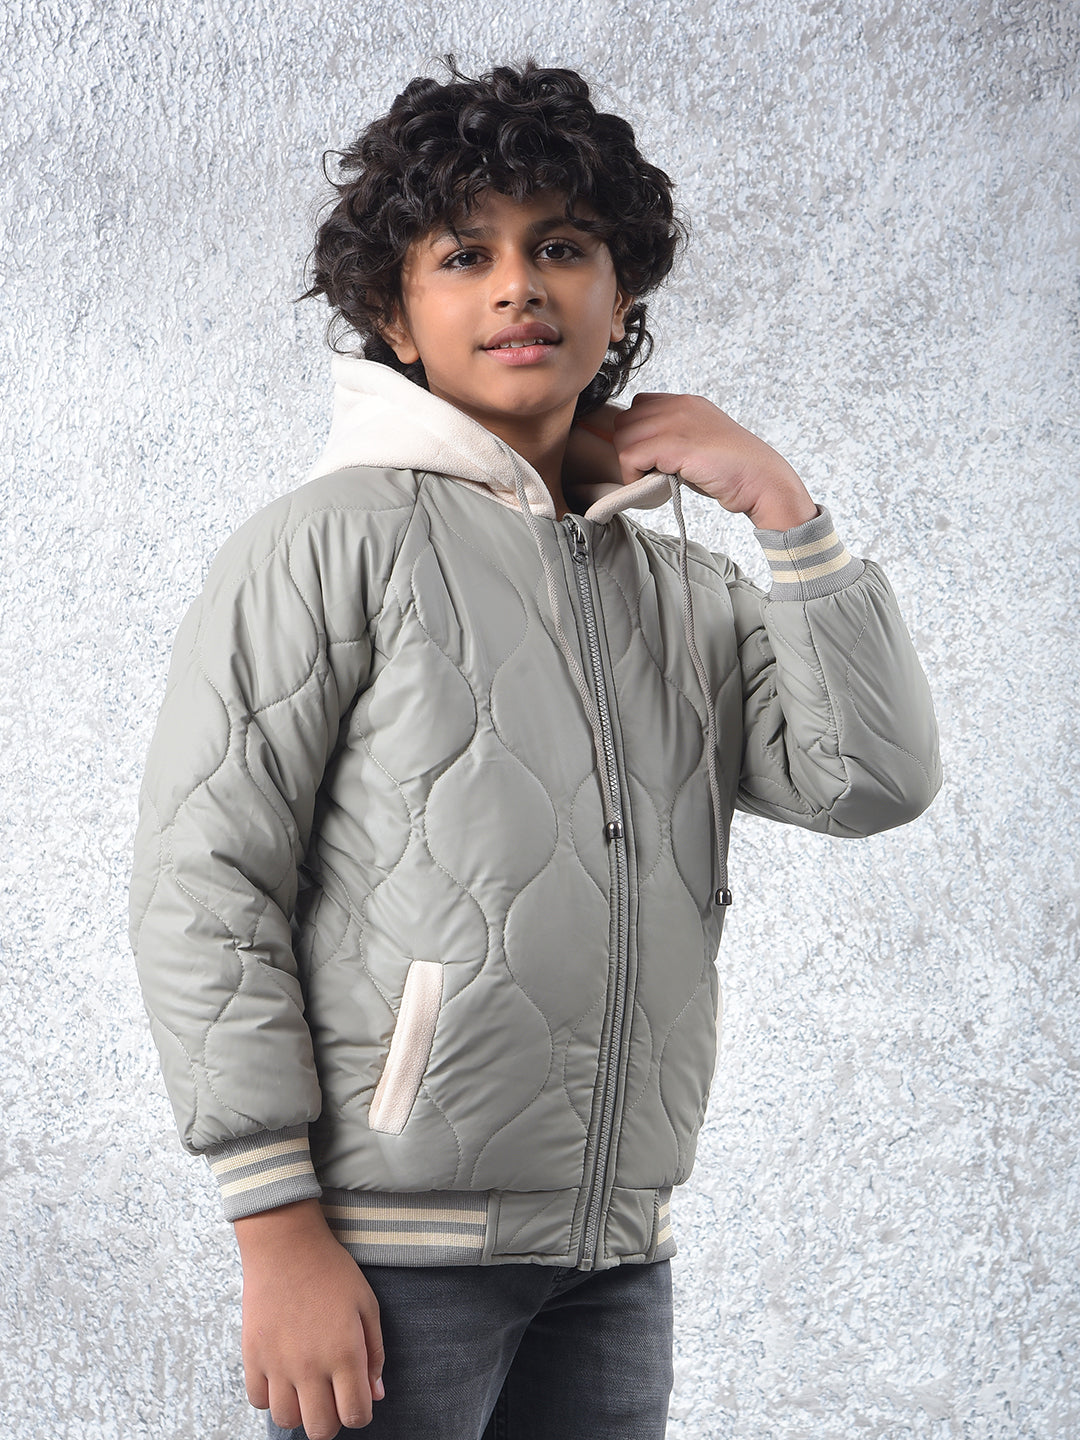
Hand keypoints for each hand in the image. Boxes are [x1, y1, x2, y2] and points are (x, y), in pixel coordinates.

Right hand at [234, 1199, 384, 1437]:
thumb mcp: (366, 1304)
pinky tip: (281, 1375)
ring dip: (299, 1411)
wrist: (286, 1245)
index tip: (356, 1398)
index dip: (360, 1413)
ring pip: (287, 1420)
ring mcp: (278, 1364)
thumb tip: (376, 1394)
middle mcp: (311, 1366)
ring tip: (305, 1387)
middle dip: (332, 1420)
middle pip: (320, 1429)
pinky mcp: (252, 1356)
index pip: (356, 1415)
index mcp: (344, 1353)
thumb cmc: (331, 1270)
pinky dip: (270, 1396)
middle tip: (332, 1397)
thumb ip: (374, 1353)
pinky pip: (258, 1401)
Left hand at [610, 393, 818, 530]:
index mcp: (686, 402)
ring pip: (623, 438)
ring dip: (630, 463)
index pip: (639, 405)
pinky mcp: (676, 446)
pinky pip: (630, 455)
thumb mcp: (700, 441)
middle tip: (648, 470)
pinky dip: (632, 475)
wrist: (761, 481)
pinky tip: (650, 485)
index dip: (636, 433)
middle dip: (630, 449)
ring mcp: (677, 423)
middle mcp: (680, 405)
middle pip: (625, 420)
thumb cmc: (732, 470)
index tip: (649, 457)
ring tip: (650, 478)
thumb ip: (674, 437)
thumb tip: (643, 450)